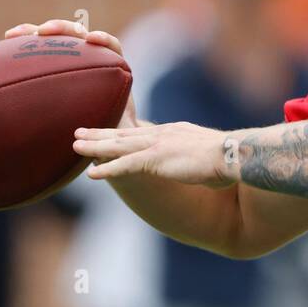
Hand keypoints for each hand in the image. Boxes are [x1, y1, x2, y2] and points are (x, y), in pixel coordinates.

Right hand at [4, 18, 138, 127]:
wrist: (98, 128)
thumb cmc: (112, 127)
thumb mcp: (121, 129)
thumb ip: (125, 127)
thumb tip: (125, 129)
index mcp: (113, 69)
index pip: (112, 47)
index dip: (103, 40)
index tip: (92, 39)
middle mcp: (92, 58)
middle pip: (79, 35)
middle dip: (62, 29)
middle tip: (44, 32)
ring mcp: (71, 58)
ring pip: (54, 38)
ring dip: (34, 31)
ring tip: (13, 34)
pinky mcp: (53, 60)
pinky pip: (38, 48)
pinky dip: (23, 43)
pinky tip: (6, 41)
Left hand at [73, 121, 238, 188]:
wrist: (232, 154)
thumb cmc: (228, 159)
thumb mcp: (208, 156)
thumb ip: (197, 159)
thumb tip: (203, 169)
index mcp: (173, 133)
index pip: (141, 133)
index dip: (120, 133)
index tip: (105, 131)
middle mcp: (162, 135)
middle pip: (124, 134)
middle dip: (100, 133)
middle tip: (78, 132)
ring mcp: (158, 146)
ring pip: (118, 146)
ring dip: (95, 146)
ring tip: (75, 146)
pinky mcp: (156, 160)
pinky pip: (125, 165)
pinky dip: (107, 169)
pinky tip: (91, 175)